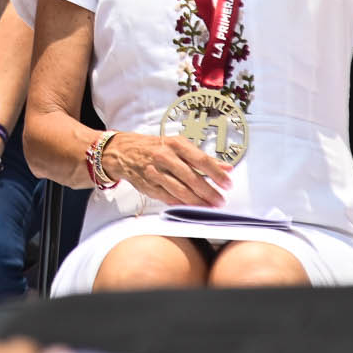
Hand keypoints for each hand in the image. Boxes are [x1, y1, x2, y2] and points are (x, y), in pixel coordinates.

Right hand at [104, 131, 230, 205]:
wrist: (124, 151)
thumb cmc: (156, 147)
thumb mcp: (179, 145)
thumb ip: (203, 157)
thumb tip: (227, 168)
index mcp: (176, 144)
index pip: (201, 160)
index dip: (217, 174)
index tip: (228, 184)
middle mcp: (165, 157)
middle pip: (192, 178)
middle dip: (209, 192)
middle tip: (221, 201)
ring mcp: (156, 173)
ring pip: (181, 191)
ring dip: (198, 202)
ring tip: (210, 207)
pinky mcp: (149, 186)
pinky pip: (169, 198)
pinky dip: (182, 204)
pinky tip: (193, 207)